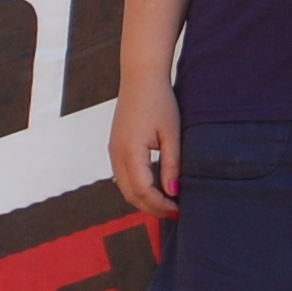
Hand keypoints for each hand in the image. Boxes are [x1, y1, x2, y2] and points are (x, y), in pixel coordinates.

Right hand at [110, 76, 182, 217]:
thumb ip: (171, 164)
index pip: (143, 191)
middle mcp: (116, 154)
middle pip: (131, 195)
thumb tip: (173, 192)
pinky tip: (155, 188)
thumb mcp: (171, 133)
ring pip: (125, 188)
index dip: (160, 205)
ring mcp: (113, 152)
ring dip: (144, 200)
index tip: (179, 209)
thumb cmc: (159, 102)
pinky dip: (137, 188)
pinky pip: (123, 177)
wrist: (140, 78)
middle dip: (152, 208)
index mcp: (130, 151)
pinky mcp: (115, 148)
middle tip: (174, 212)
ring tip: (166, 203)